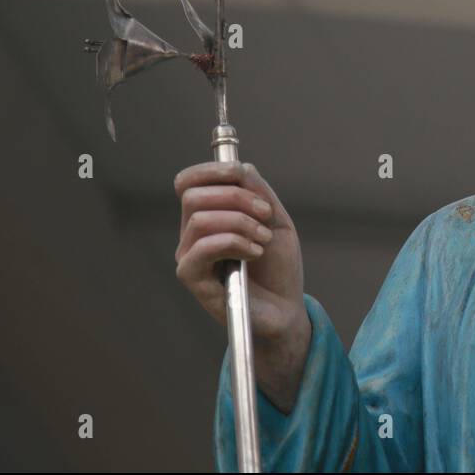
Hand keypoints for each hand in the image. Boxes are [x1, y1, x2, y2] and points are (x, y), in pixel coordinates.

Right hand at [174, 162, 309, 408]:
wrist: (285, 308)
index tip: (241, 171)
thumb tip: (239, 166)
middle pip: (194, 195)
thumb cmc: (278, 267)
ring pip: (200, 220)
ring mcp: (190, 257)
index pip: (189, 182)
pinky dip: (235, 242)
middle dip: (237, 197)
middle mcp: (192, 235)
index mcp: (208, 216)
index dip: (211, 170)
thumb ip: (258, 191)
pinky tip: (254, 253)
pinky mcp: (192, 279)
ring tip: (263, 239)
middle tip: (266, 215)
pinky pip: (202, 248)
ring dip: (241, 222)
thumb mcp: (275, 219)